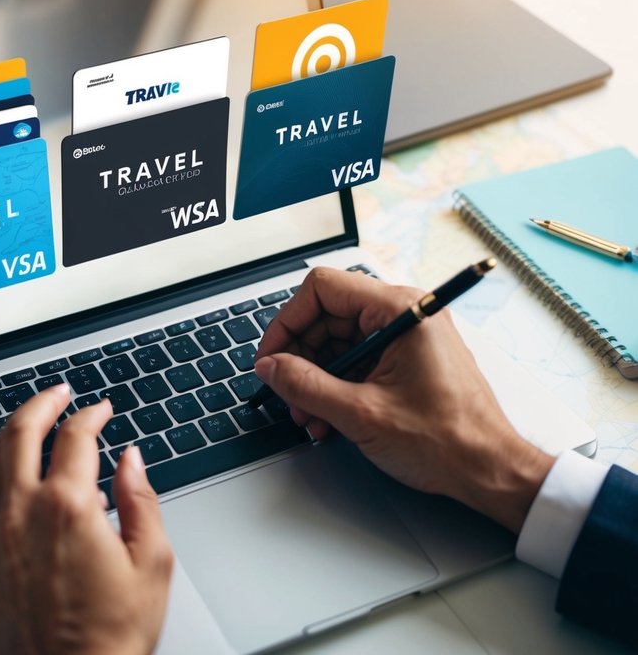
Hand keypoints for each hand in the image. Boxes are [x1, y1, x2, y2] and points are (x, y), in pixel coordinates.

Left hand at [0, 384, 172, 654]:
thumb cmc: (111, 635)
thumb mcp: (152, 563)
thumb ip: (141, 501)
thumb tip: (131, 460)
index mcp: (68, 507)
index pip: (76, 437)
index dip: (92, 415)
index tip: (101, 411)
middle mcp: (22, 512)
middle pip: (21, 431)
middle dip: (43, 403)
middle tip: (59, 393)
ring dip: (11, 433)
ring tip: (30, 426)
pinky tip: (0, 479)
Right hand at [254, 267, 554, 532]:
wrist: (490, 472)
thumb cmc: (448, 441)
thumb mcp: (361, 413)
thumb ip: (306, 385)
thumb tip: (271, 367)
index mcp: (400, 310)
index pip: (322, 289)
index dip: (288, 321)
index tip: (273, 355)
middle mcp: (405, 314)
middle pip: (327, 316)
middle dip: (301, 357)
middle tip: (286, 392)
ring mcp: (408, 336)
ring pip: (339, 341)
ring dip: (315, 377)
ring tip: (308, 414)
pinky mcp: (408, 359)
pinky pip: (358, 360)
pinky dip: (336, 385)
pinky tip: (327, 417)